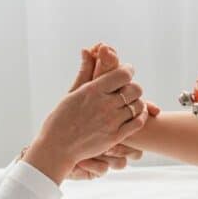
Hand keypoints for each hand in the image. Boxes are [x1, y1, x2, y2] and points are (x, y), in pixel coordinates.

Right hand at [24, 58, 148, 183]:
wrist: (57, 148)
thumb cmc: (60, 119)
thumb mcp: (71, 93)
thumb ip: (85, 72)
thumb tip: (87, 50)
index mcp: (93, 90)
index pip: (123, 74)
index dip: (128, 70)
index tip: (126, 72)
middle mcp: (104, 104)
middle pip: (135, 89)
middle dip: (134, 87)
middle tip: (129, 90)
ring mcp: (111, 121)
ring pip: (138, 105)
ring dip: (137, 103)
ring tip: (131, 104)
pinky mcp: (115, 137)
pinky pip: (138, 123)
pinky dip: (140, 117)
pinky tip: (135, 116)